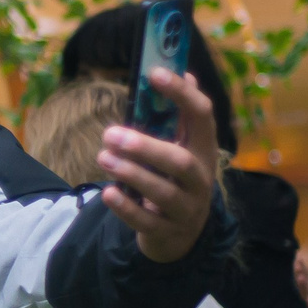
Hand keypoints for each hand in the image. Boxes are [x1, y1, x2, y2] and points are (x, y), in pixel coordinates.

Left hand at [98, 69, 220, 261]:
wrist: (181, 236)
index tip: (154, 73)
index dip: (181, 93)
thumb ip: (178, 116)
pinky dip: (126, 207)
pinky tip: (107, 193)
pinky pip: (146, 220)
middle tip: (111, 134)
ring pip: (163, 192)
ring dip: (131, 173)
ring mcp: (186, 208)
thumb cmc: (174, 180)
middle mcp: (200, 179)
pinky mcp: (167, 232)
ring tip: (103, 157)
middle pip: (181, 162)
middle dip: (147, 147)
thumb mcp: (180, 148)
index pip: (202, 117)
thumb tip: (182, 71)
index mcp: (204, 150)